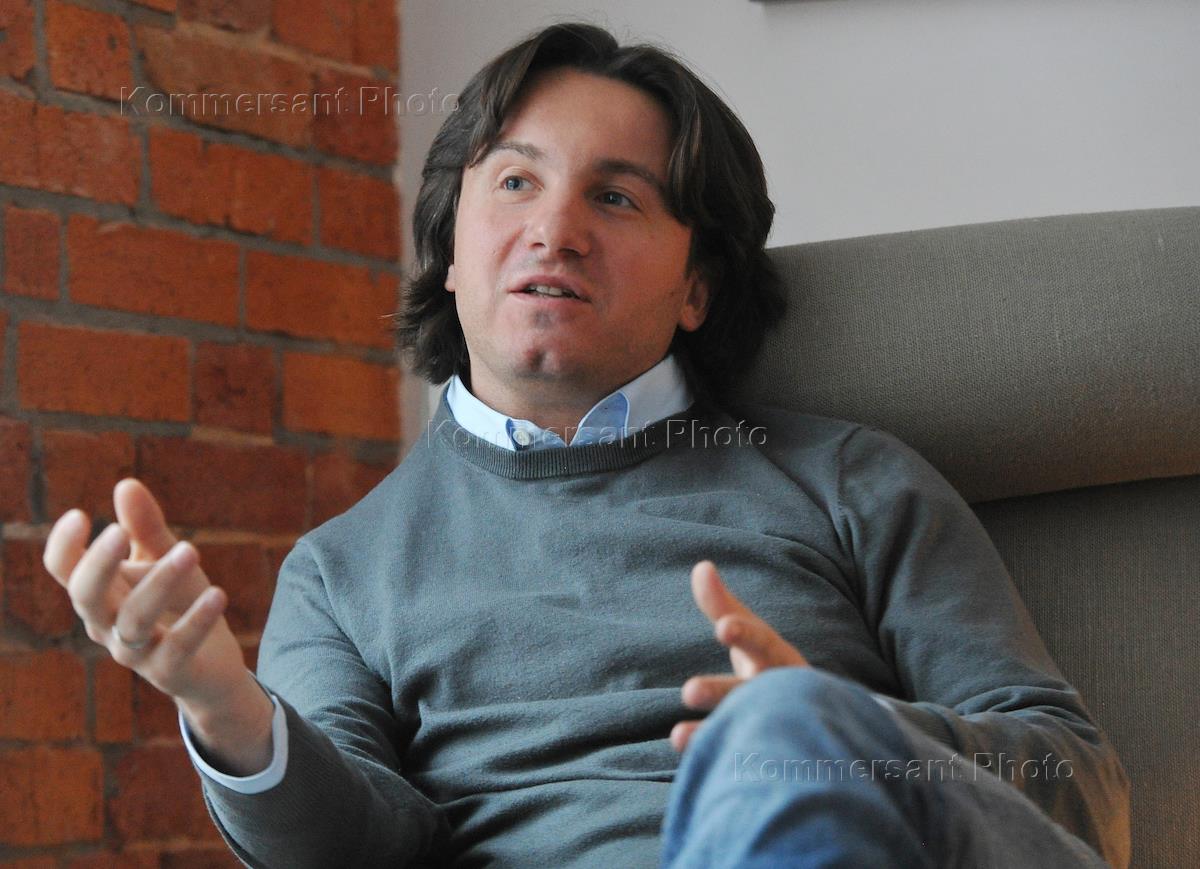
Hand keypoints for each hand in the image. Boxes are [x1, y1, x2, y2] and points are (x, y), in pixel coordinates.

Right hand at [42, 478, 246, 711]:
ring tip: (189, 550)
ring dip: (159, 583)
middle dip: (99, 564)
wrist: (210, 665)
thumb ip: (145, 527)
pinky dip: (197, 621)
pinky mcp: (170, 672)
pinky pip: (177, 648)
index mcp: (101, 594)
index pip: (65, 571)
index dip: (63, 546)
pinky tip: (218, 594)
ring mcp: (135, 652)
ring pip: (133, 619)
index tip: (79, 515)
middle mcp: (107, 624)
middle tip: (117, 531)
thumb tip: (126, 483)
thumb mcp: (164, 560)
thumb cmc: (178, 604)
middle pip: (86, 597)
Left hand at [671, 560, 808, 752]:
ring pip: (751, 730)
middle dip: (722, 691)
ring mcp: (777, 726)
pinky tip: (697, 763)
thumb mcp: (751, 633)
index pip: (762, 642)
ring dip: (714, 733)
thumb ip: (723, 605)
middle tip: (689, 690)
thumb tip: (700, 567)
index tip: (722, 628)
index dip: (743, 634)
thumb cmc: (769, 663)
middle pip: (754, 691)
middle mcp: (781, 692)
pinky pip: (746, 759)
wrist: (817, 713)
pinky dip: (724, 762)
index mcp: (777, 658)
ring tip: (677, 736)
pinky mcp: (768, 753)